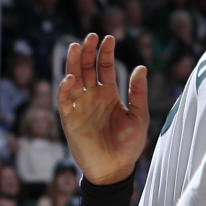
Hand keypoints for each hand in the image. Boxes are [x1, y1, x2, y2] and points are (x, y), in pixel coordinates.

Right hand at [57, 33, 148, 184]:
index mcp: (108, 94)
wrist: (115, 170)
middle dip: (87, 52)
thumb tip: (141, 67)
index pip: (104, 68)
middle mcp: (92, 97)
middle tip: (91, 36)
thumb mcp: (139, 116)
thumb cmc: (128, 145)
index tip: (109, 38)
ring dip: (72, 63)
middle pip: (86, 68)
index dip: (105, 53)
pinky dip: (65, 88)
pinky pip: (64, 101)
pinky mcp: (70, 120)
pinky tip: (71, 77)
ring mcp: (80, 107)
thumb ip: (138, 92)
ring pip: (73, 79)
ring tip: (75, 46)